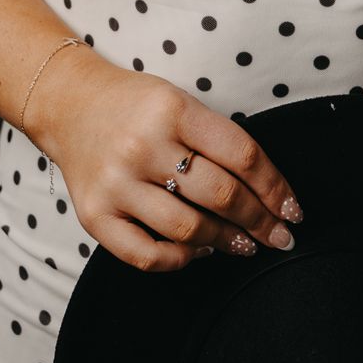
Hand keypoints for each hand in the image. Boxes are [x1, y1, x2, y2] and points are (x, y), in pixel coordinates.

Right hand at [36, 53, 303, 273]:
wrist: (70, 104)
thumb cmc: (135, 105)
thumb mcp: (179, 101)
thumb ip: (218, 140)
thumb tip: (267, 194)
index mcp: (171, 109)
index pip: (242, 154)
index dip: (276, 187)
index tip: (292, 209)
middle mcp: (142, 145)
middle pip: (220, 195)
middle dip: (260, 222)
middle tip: (279, 236)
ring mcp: (116, 183)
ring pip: (188, 229)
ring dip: (226, 242)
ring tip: (243, 244)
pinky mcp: (94, 215)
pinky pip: (146, 255)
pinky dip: (180, 261)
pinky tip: (197, 252)